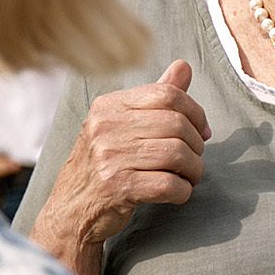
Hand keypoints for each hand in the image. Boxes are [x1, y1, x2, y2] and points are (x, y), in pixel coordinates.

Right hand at [31, 61, 210, 274]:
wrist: (72, 209)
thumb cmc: (105, 162)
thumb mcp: (123, 122)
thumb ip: (156, 96)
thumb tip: (184, 66)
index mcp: (108, 105)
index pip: (167, 94)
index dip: (196, 112)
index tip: (202, 131)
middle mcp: (105, 127)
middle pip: (177, 124)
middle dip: (197, 145)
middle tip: (194, 159)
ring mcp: (109, 157)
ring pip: (177, 154)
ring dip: (194, 170)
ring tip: (189, 176)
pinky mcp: (117, 188)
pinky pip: (169, 185)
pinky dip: (183, 191)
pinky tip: (177, 192)